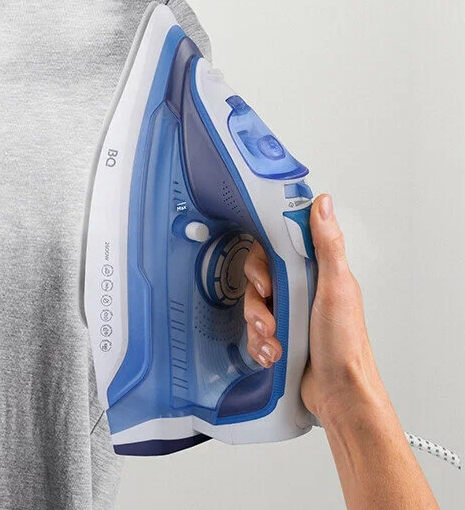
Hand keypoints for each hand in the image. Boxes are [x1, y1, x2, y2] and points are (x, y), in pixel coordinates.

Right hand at [243, 194, 386, 426]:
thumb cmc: (345, 346)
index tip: (267, 277)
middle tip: (269, 309)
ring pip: (254, 305)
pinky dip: (260, 343)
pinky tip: (273, 352)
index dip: (265, 258)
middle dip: (257, 297)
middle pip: (260, 277)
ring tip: (273, 337)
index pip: (281, 247)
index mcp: (317, 272)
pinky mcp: (280, 335)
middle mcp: (302, 290)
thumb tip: (323, 205)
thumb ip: (327, 245)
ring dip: (258, 324)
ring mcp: (290, 313)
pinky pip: (255, 330)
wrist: (338, 395)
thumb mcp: (337, 289)